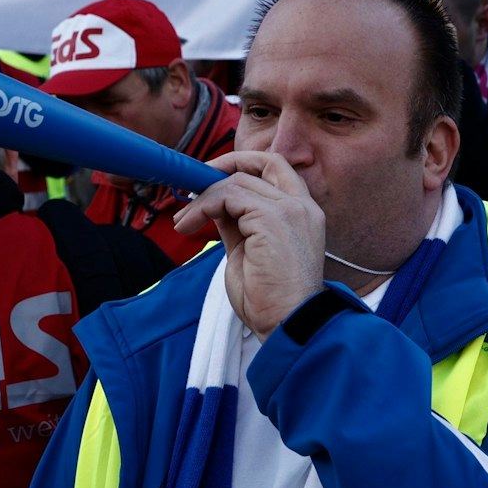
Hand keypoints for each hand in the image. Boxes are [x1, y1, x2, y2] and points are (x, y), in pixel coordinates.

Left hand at [174, 151, 325, 339]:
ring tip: (184, 221)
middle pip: (263, 163)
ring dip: (203, 197)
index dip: (245, 164)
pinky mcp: (272, 218)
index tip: (214, 176)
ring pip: (238, 181)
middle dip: (225, 165)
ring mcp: (290, 209)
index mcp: (303, 213)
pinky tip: (189, 224)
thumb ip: (238, 223)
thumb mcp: (249, 250)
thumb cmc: (269, 299)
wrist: (286, 325)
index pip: (277, 169)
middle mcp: (302, 206)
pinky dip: (203, 206)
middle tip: (195, 181)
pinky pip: (228, 196)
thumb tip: (216, 204)